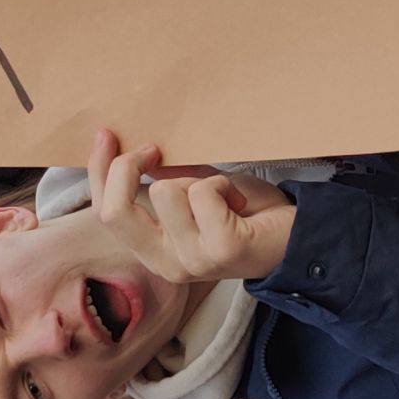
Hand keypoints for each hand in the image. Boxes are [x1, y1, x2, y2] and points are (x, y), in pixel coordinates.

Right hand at [87, 129, 296, 284]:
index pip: (106, 215)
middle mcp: (167, 264)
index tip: (107, 135)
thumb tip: (137, 149)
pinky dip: (223, 185)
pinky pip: (203, 193)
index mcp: (154, 252)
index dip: (99, 172)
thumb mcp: (197, 194)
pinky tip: (237, 201)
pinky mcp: (221, 249)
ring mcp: (193, 261)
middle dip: (127, 169)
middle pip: (115, 212)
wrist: (299, 239)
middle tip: (154, 149)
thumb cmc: (249, 216)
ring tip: (222, 194)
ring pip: (166, 192)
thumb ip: (167, 179)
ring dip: (197, 179)